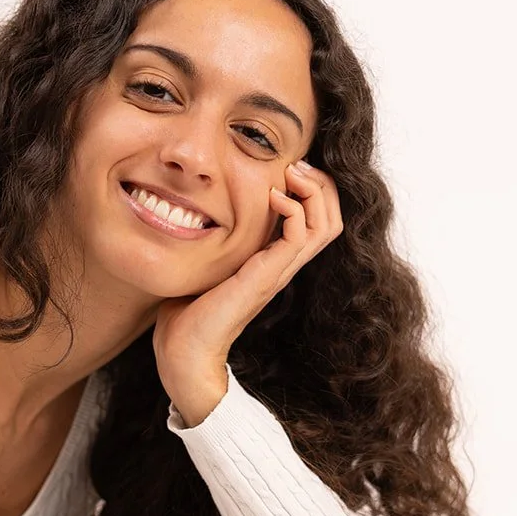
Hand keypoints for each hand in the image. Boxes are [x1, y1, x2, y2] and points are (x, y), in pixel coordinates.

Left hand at [153, 160, 343, 378]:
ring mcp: (279, 272)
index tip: (289, 169)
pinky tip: (272, 197)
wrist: (183, 349)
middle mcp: (284, 266)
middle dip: (322, 184)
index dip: (315, 189)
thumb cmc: (188, 311)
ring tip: (291, 174)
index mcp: (275, 261)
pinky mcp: (267, 276)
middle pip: (333, 220)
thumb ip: (214, 239)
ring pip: (326, 225)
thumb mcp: (207, 262)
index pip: (319, 221)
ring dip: (314, 191)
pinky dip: (293, 208)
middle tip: (296, 166)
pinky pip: (300, 236)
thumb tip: (195, 210)